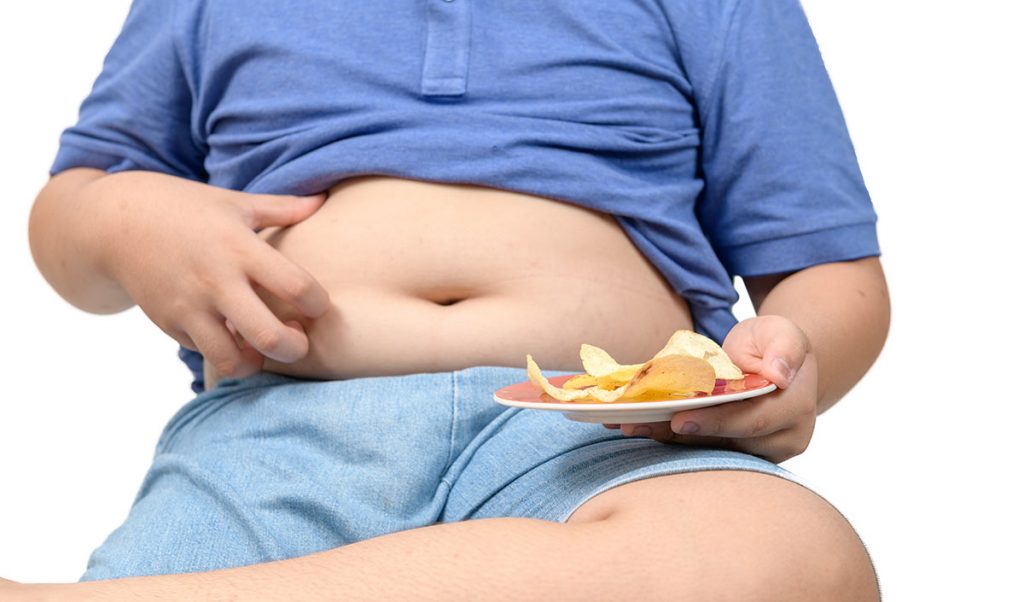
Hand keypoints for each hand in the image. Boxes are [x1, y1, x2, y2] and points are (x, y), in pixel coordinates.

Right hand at [92, 173, 330, 378]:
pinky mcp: (170, 325)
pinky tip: (234, 338)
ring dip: (257, 363)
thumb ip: (282, 208)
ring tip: (263, 347)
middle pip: (271, 337)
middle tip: (298, 339)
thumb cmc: (184, 208)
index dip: (317, 304)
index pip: (297, 287)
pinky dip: (226, 354)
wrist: (114, 224)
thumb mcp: (233, 202)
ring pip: (233, 361)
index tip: (316, 304)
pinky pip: (207, 354)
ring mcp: (190, 308)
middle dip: (296, 348)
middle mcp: (216, 282)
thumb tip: (323, 200)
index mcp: (240, 248)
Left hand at [612, 316, 816, 462]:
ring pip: (707, 449)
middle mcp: (779, 440)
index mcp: (794, 411)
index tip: (679, 419)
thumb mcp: (783, 332)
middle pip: (723, 442)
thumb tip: (779, 373)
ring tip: (628, 424)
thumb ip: (784, 347)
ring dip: (665, 438)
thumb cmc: (774, 344)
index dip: (715, 422)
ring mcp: (757, 452)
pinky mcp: (734, 454)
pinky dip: (668, 436)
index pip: (752, 421)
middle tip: (638, 424)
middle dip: (678, 434)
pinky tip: (638, 425)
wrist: (776, 365)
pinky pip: (699, 447)